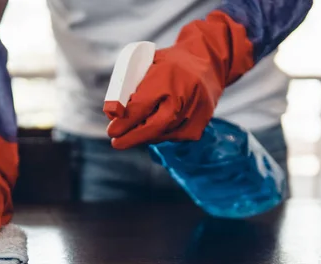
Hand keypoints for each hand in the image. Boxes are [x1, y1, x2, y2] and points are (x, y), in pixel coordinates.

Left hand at [105, 11, 253, 149]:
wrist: (208, 65)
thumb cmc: (171, 64)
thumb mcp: (148, 64)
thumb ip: (130, 87)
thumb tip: (113, 115)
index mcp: (166, 76)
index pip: (141, 106)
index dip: (124, 122)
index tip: (112, 131)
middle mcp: (183, 96)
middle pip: (153, 127)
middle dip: (132, 137)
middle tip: (117, 143)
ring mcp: (194, 113)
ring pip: (162, 134)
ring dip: (144, 136)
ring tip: (133, 133)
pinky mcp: (199, 126)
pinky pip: (173, 136)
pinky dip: (160, 134)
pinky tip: (154, 129)